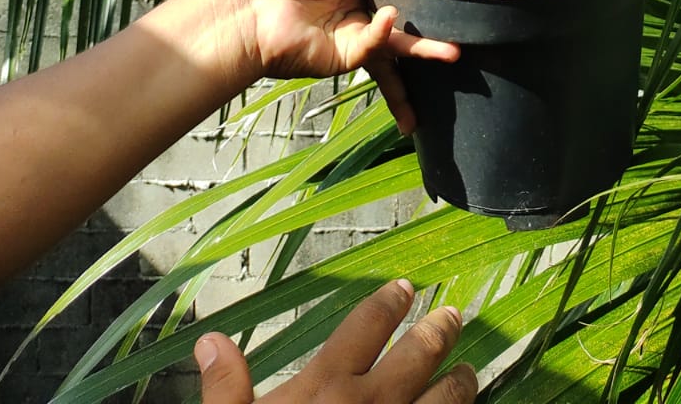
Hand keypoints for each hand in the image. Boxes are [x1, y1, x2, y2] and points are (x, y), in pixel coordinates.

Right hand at [194, 279, 476, 402]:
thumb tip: (211, 341)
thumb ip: (226, 388)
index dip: (388, 303)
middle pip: (419, 353)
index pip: (367, 326)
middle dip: (439, 331)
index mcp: (326, 387)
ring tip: (468, 371)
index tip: (404, 287)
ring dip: (461, 382)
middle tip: (453, 315)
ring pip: (446, 398)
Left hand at [226, 0, 458, 132]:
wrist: (252, 1)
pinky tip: (391, 18)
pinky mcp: (344, 57)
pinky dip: (384, 33)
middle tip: (461, 41)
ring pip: (397, 47)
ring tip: (453, 54)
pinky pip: (373, 48)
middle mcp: (361, 13)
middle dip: (432, 35)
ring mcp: (355, 38)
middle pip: (405, 24)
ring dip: (425, 51)